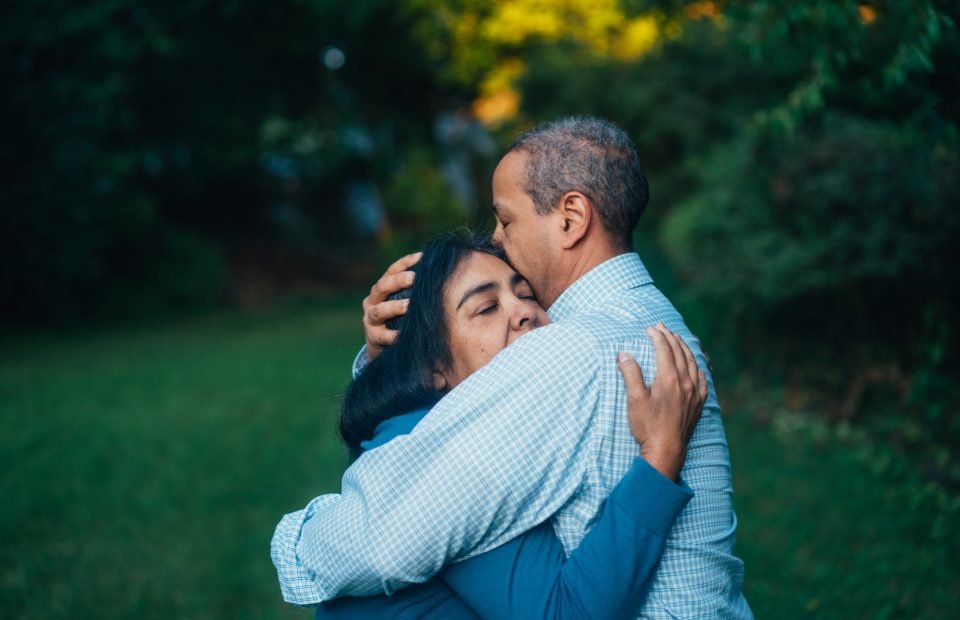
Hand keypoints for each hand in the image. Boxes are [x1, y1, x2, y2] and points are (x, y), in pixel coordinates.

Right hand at [362, 251, 420, 360]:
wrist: (380, 345)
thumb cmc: (397, 318)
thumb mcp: (400, 301)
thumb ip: (412, 289)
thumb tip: (437, 272)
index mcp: (380, 289)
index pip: (391, 271)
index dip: (404, 263)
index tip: (421, 257)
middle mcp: (372, 301)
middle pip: (382, 287)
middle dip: (398, 281)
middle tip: (414, 278)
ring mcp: (370, 319)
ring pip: (380, 310)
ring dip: (395, 307)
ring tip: (409, 305)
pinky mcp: (373, 337)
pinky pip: (383, 335)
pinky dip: (393, 335)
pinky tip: (404, 333)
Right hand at [617, 323, 707, 481]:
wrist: (666, 450)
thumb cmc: (648, 426)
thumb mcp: (634, 399)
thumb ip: (630, 374)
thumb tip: (624, 354)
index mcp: (669, 378)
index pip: (664, 349)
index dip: (657, 336)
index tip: (650, 329)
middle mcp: (685, 382)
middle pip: (680, 352)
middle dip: (670, 337)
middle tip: (661, 327)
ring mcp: (695, 393)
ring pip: (693, 363)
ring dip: (685, 348)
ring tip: (678, 339)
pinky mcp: (699, 403)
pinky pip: (703, 380)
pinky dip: (698, 368)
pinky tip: (697, 367)